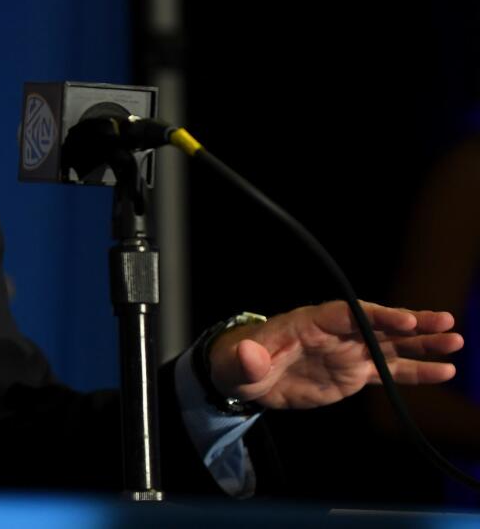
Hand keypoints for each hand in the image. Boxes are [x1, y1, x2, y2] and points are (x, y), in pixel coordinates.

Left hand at [208, 301, 462, 409]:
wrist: (246, 378)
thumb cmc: (239, 363)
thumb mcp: (237, 364)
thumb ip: (247, 360)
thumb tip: (251, 355)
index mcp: (308, 322)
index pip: (347, 314)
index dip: (376, 316)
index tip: (404, 320)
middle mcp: (335, 333)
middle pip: (377, 324)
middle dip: (410, 322)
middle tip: (445, 323)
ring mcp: (347, 352)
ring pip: (390, 345)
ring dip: (421, 343)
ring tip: (455, 343)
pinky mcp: (354, 372)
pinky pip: (389, 371)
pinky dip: (415, 371)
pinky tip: (444, 371)